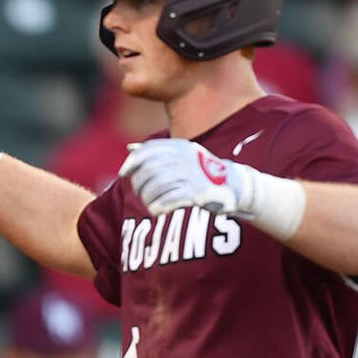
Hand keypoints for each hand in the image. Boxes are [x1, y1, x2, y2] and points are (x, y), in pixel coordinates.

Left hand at [120, 138, 252, 216]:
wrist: (234, 185)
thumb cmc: (202, 171)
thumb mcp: (182, 155)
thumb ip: (156, 152)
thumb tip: (130, 149)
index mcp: (180, 147)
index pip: (148, 151)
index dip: (132, 162)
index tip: (123, 174)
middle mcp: (185, 159)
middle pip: (149, 170)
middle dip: (138, 183)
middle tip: (140, 192)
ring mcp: (191, 176)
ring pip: (156, 187)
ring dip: (147, 198)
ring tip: (149, 203)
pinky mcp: (197, 193)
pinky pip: (168, 201)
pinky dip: (158, 207)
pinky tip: (156, 211)